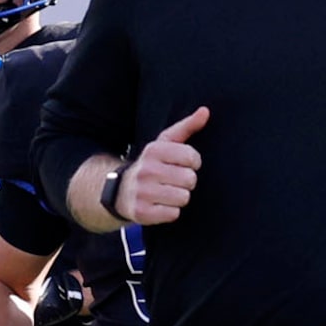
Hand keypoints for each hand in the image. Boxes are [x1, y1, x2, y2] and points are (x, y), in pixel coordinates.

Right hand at [120, 109, 208, 224]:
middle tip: (173, 180)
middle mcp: (146, 170)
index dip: (193, 163)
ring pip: (183, 198)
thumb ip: (187, 126)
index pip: (192, 157)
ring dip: (179, 197)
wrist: (120, 191)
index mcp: (154, 150)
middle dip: (186, 182)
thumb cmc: (151, 165)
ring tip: (166, 192)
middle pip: (190, 179)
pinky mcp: (142, 212)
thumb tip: (205, 111)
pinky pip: (174, 214)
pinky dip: (170, 211)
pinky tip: (160, 205)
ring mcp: (143, 192)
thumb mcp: (165, 143)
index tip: (183, 164)